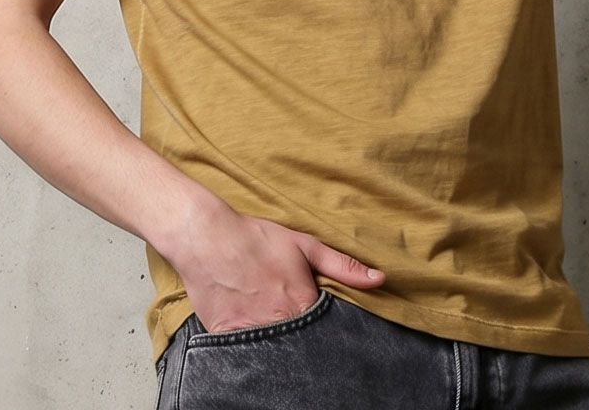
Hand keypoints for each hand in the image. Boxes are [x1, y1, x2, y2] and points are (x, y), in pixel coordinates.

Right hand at [170, 194, 384, 333]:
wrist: (207, 236)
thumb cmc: (257, 238)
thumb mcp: (304, 245)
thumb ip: (343, 266)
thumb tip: (381, 279)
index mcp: (303, 304)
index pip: (325, 330)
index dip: (323, 327)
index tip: (317, 320)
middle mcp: (280, 324)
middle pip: (300, 344)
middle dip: (301, 337)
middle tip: (285, 313)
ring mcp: (252, 333)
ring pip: (273, 351)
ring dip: (276, 341)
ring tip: (267, 316)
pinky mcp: (227, 337)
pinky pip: (244, 351)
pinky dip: (249, 344)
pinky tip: (247, 322)